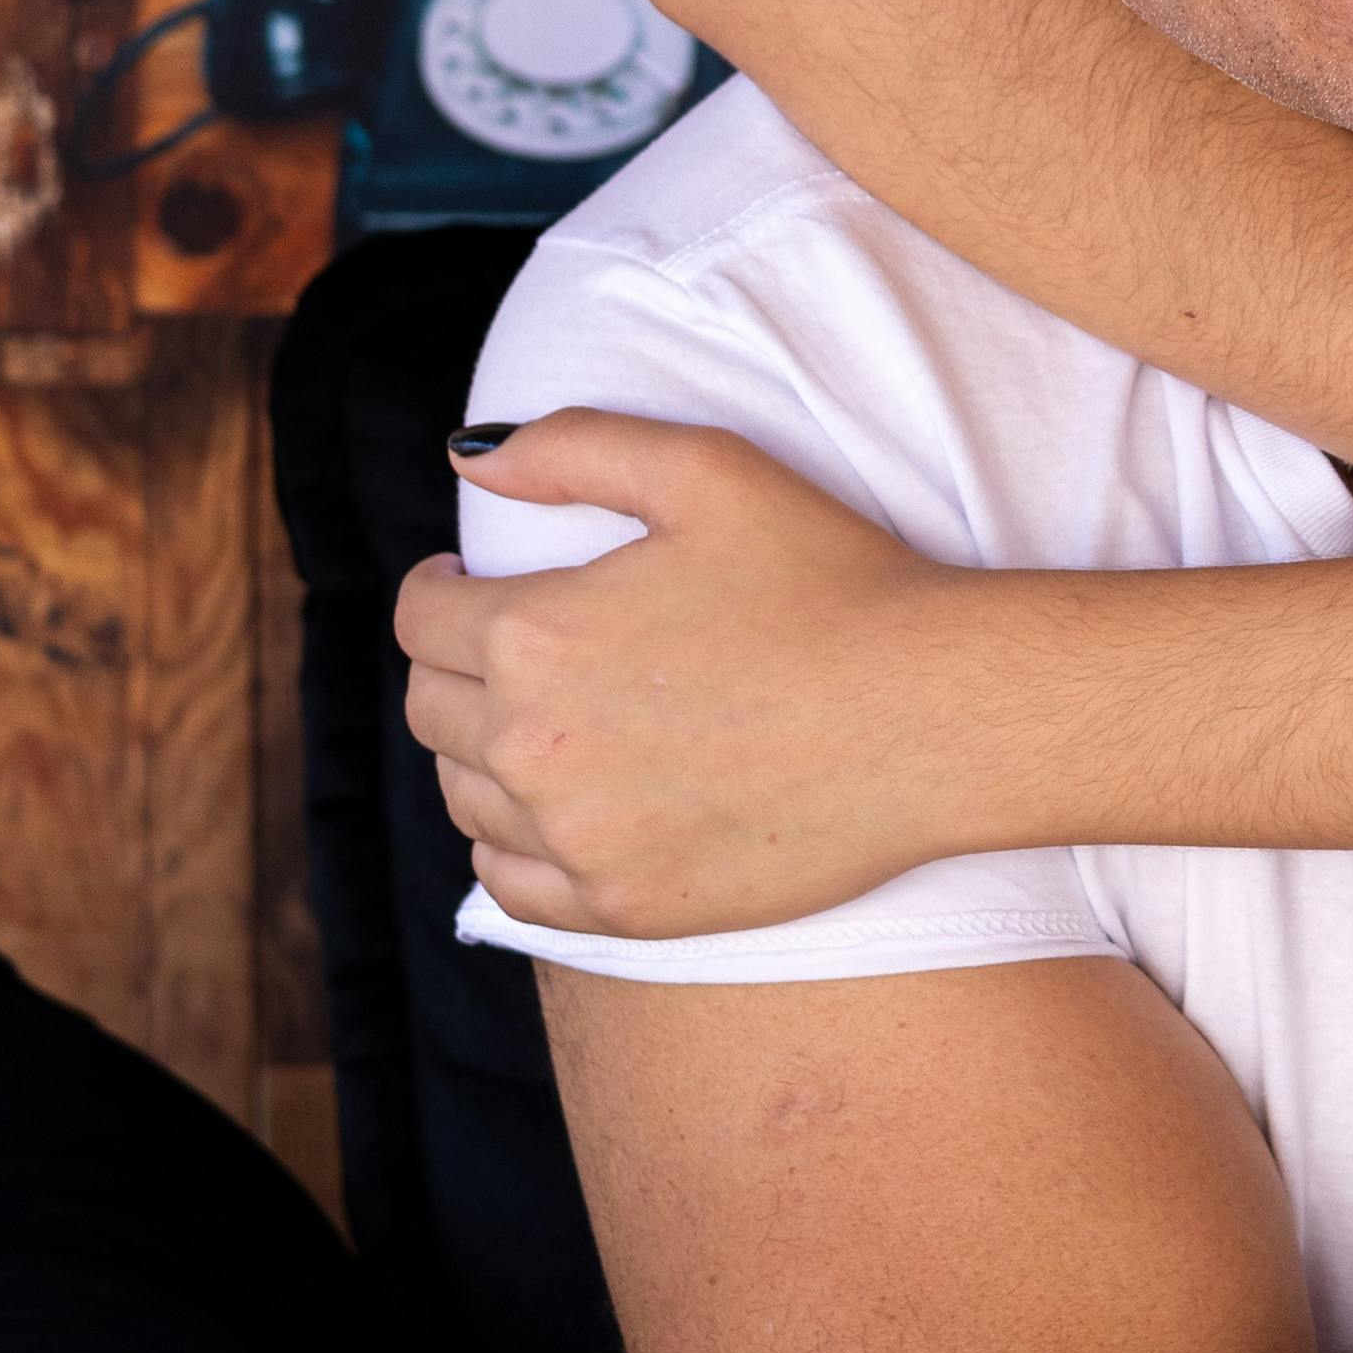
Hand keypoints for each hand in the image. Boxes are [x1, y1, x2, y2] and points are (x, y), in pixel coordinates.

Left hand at [396, 417, 958, 934]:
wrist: (931, 714)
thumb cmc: (833, 578)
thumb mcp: (709, 470)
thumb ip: (573, 447)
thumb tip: (468, 456)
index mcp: (535, 635)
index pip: (421, 617)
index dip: (439, 588)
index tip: (466, 583)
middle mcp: (532, 747)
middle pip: (431, 707)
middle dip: (459, 666)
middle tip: (515, 648)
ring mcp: (575, 837)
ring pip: (463, 796)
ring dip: (483, 752)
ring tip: (549, 721)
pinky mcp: (623, 905)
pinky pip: (510, 883)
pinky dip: (512, 844)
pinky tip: (557, 811)